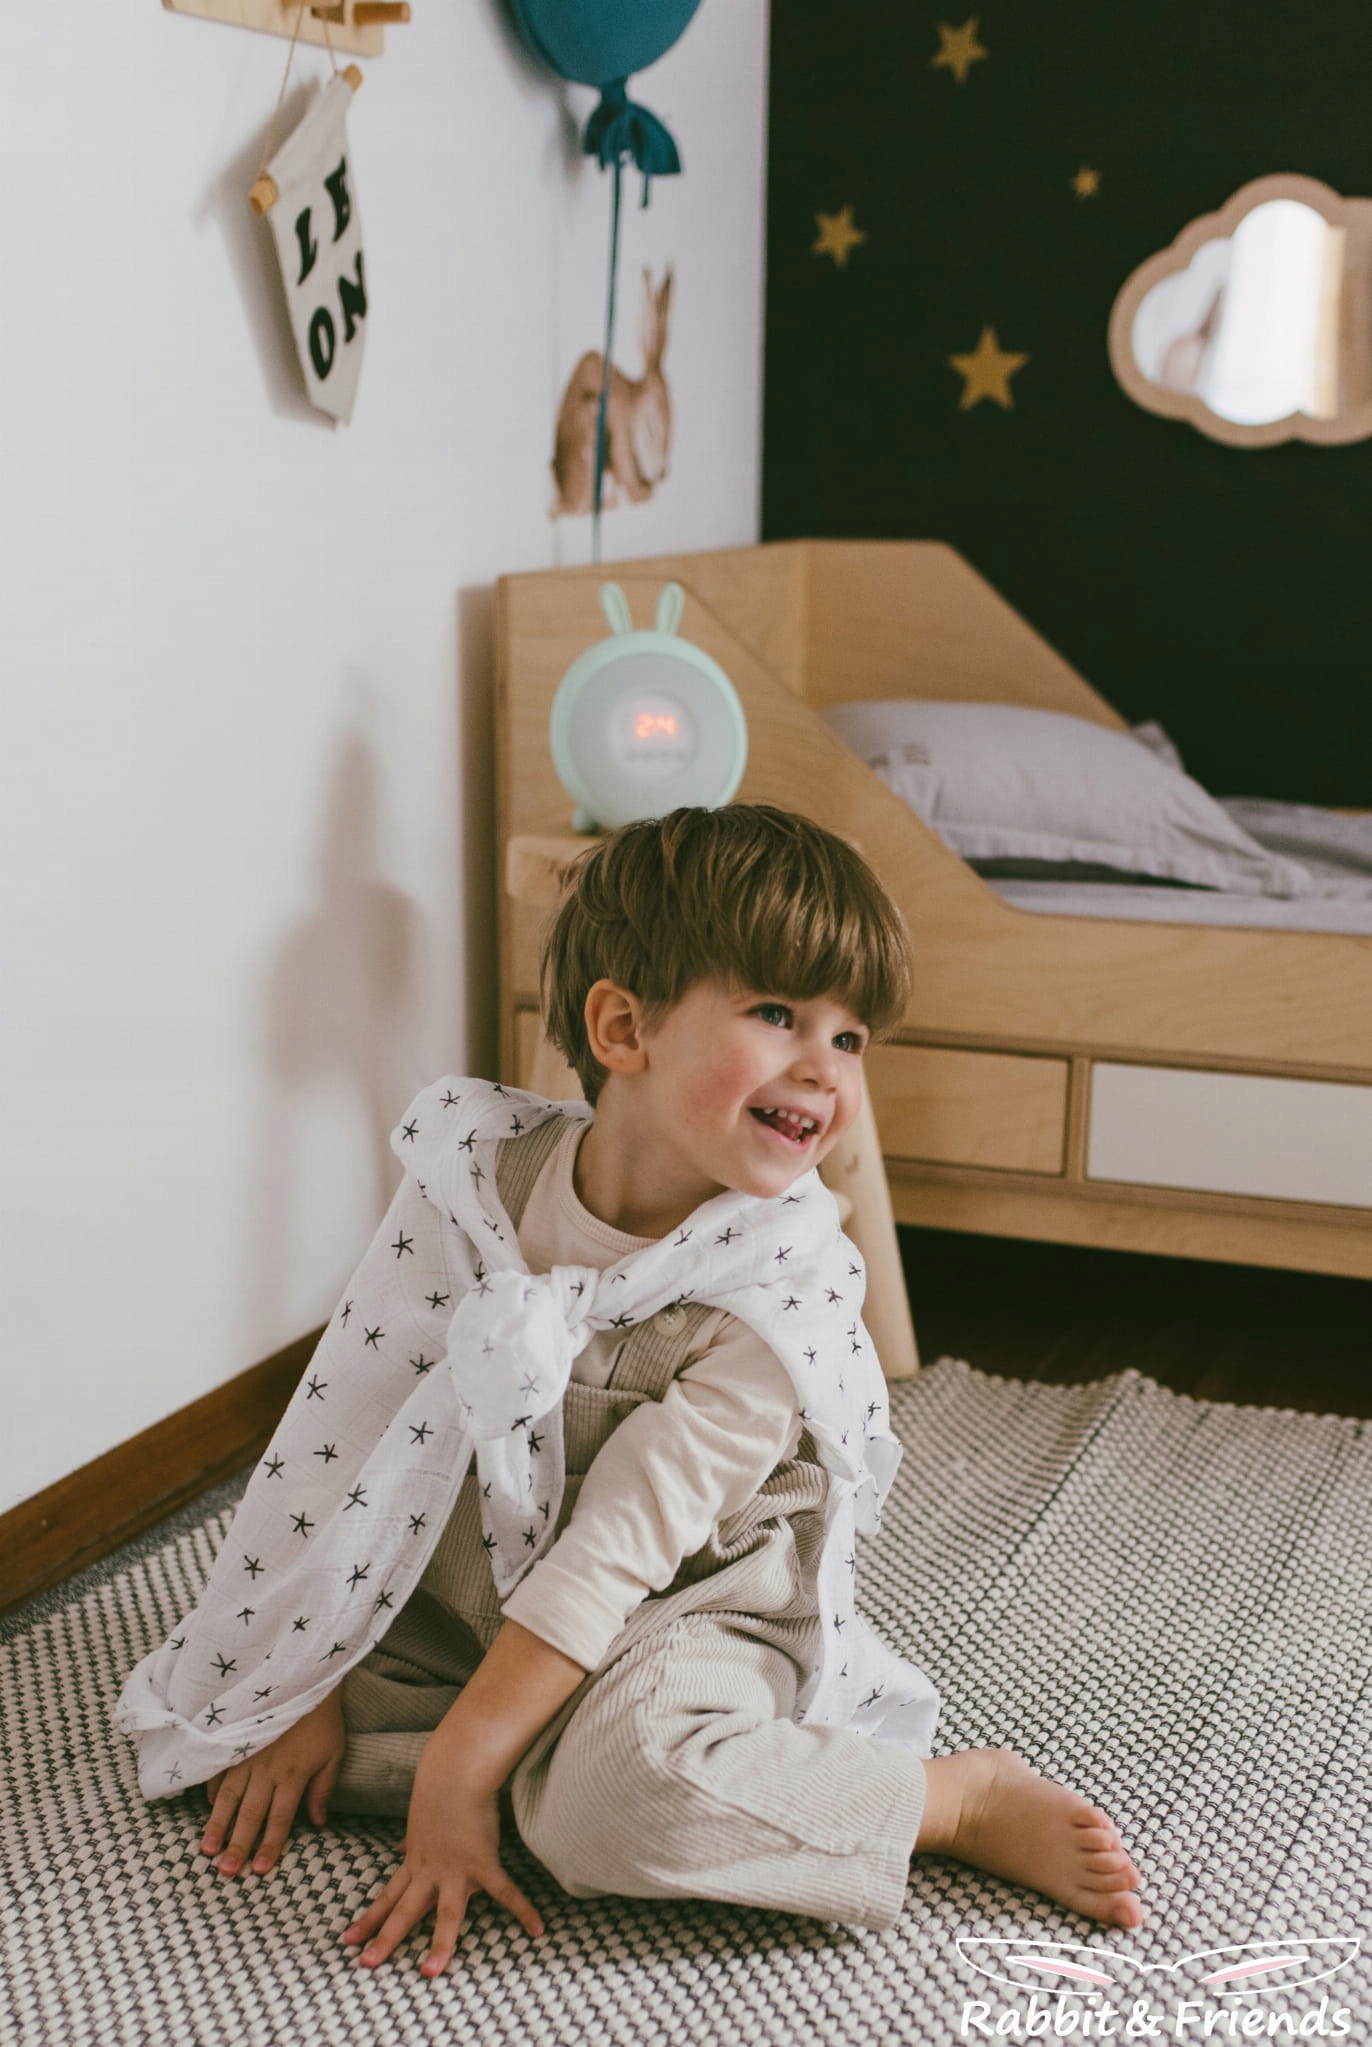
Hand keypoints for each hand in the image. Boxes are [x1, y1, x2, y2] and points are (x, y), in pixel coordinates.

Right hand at [200, 1687, 345, 1877]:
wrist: (305, 1678)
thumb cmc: (323, 1719)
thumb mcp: (334, 1753)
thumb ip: (323, 1790)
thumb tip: (318, 1824)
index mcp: (293, 1775)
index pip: (280, 1819)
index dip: (269, 1846)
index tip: (258, 1870)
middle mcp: (267, 1770)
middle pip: (250, 1814)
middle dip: (238, 1845)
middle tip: (226, 1872)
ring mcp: (247, 1755)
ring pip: (229, 1797)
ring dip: (218, 1825)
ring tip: (208, 1850)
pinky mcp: (236, 1742)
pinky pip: (219, 1772)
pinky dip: (213, 1792)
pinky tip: (210, 1809)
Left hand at [342, 1747, 542, 1974]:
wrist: (456, 1772)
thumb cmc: (439, 1790)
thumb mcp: (418, 1821)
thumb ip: (411, 1841)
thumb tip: (398, 1849)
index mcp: (415, 1862)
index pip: (387, 1897)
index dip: (368, 1920)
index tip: (347, 1941)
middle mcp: (430, 1871)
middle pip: (404, 1911)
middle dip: (385, 1940)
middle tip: (366, 1966)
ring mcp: (455, 1869)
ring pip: (445, 1914)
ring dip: (438, 1944)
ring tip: (430, 1973)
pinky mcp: (482, 1862)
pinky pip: (504, 1891)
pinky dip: (523, 1910)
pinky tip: (536, 1930)